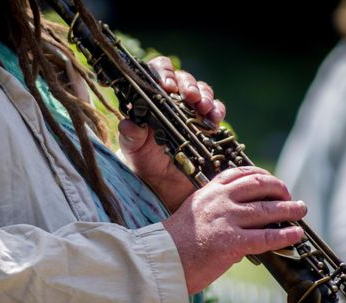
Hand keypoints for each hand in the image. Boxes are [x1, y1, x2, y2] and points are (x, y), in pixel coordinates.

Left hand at [118, 56, 225, 211]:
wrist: (162, 186)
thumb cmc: (143, 162)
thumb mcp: (133, 151)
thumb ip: (130, 137)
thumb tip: (128, 124)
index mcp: (150, 100)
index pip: (157, 73)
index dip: (163, 73)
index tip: (167, 87)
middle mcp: (172, 101)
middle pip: (183, 79)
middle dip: (188, 85)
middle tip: (189, 97)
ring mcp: (191, 111)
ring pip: (202, 91)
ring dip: (205, 96)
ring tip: (203, 108)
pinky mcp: (207, 125)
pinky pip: (216, 110)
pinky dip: (217, 111)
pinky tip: (214, 120)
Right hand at [163, 166, 306, 294]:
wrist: (162, 260)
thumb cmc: (175, 242)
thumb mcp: (193, 214)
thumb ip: (215, 211)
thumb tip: (241, 223)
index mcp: (208, 192)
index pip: (239, 173)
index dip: (260, 174)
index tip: (271, 180)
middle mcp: (219, 201)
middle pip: (258, 185)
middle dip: (279, 188)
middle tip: (289, 195)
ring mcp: (227, 220)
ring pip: (267, 209)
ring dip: (290, 209)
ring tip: (301, 209)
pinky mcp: (232, 242)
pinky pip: (267, 237)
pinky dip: (285, 235)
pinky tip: (296, 234)